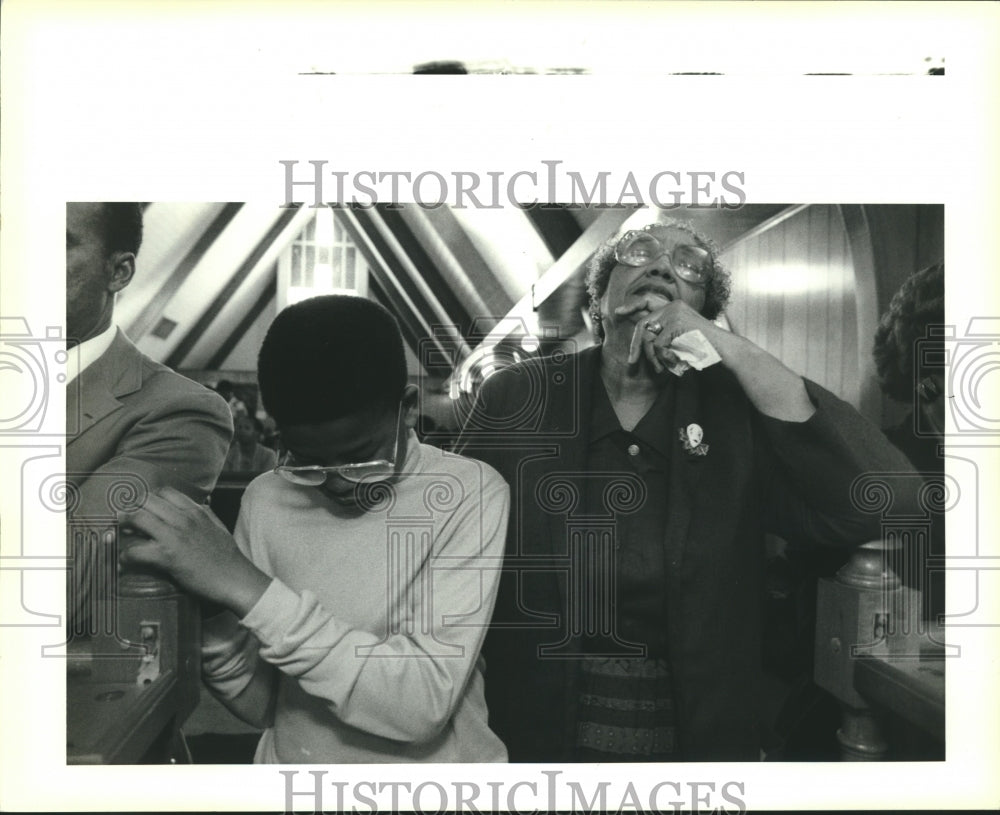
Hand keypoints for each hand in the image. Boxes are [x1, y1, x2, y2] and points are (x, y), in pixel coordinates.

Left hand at [118, 486, 271, 616]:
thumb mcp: (217, 526)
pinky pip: (136, 551)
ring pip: (137, 519)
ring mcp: (174, 536)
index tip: (144, 508)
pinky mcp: (167, 556)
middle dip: (132, 509)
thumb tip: (197, 505)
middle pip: (146, 501)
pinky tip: (124, 561)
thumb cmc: (227, 556)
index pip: (165, 492)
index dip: (150, 499)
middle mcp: (183, 519)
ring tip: (120, 533)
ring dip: (124, 525)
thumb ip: (205, 513)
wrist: (234, 578)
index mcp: (196, 511)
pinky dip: (126, 556)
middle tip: (125, 519)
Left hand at [615, 296, 720, 373]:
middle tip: (631, 363)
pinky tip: (672, 361)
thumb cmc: (702, 347)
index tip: (618, 313)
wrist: (724, 350)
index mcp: (674, 307)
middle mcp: (673, 306)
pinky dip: (662, 357)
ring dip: (651, 357)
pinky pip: (658, 344)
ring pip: (649, 338)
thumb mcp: (679, 338)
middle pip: (643, 325)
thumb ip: (662, 334)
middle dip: (636, 346)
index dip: (631, 307)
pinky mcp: (677, 323)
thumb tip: (641, 336)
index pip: (646, 303)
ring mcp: (675, 313)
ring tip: (659, 368)